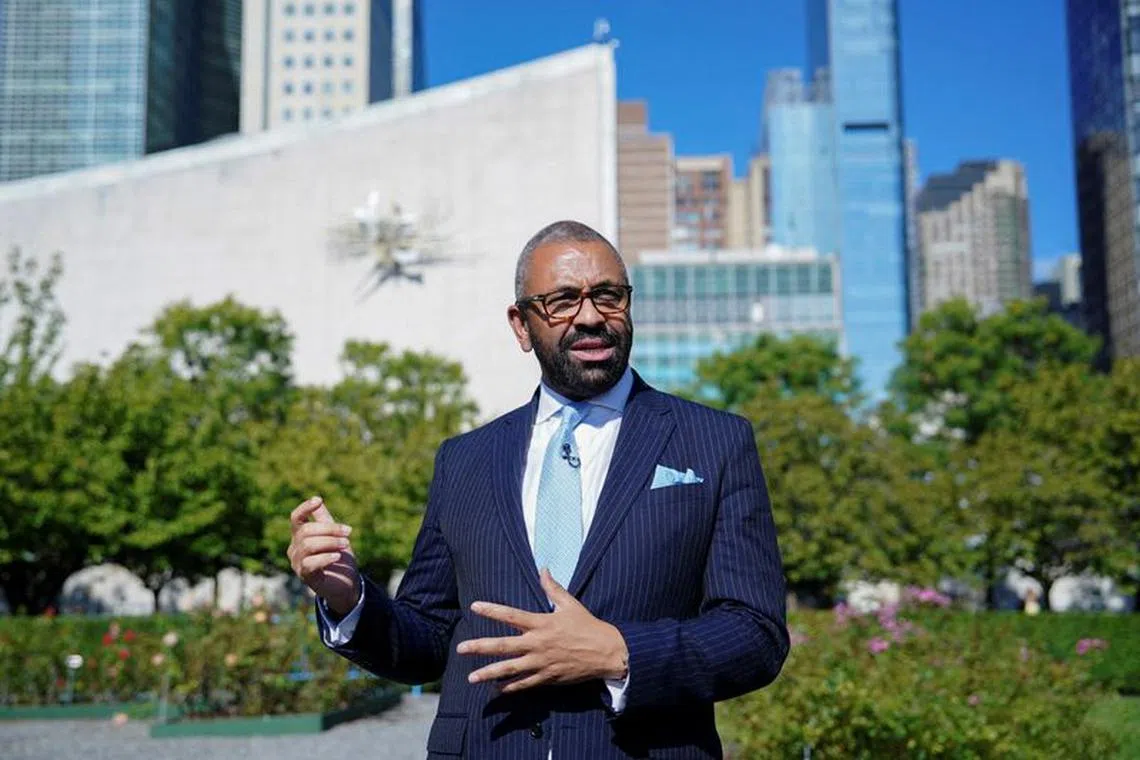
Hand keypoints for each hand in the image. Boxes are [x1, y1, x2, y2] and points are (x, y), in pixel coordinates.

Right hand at [287, 496, 360, 615]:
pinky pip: (310, 563)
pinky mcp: (304, 575)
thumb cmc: (339, 558)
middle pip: (306, 531)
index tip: (318, 500)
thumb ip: (325, 520)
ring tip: (346, 544)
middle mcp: (294, 548)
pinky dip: (325, 557)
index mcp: (300, 536)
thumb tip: (318, 501)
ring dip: (330, 542)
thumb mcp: (334, 536)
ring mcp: (297, 562)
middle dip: (329, 529)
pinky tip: (338, 556)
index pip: (296, 518)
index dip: (304, 508)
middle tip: (349, 532)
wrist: (347, 584)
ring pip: (308, 545)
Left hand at [456, 569, 628, 693]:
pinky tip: (496, 689)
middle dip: (481, 647)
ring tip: (471, 678)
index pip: (511, 615)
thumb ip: (553, 588)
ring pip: (510, 669)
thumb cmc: (587, 626)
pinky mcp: (547, 677)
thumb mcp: (570, 604)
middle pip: (503, 645)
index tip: (474, 607)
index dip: (491, 610)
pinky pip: (524, 684)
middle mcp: (537, 643)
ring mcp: (541, 663)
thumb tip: (543, 569)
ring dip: (489, 673)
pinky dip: (510, 687)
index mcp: (541, 623)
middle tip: (461, 649)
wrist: (606, 652)